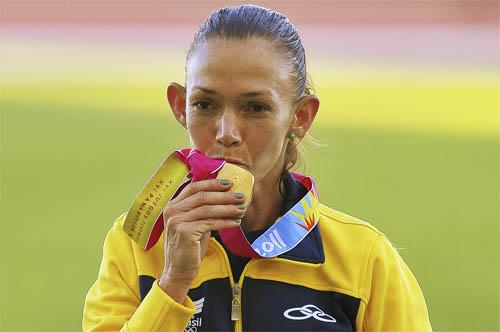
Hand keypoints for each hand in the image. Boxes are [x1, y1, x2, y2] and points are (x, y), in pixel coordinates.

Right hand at [158, 179, 244, 301]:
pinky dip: (226, 221)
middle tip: (241, 196)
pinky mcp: (185, 232)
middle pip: (203, 197)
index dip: (212, 184)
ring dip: (228, 208)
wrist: (178, 270)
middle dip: (224, 195)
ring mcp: (177, 221)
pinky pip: (211, 223)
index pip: (194, 187)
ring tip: (241, 209)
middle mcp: (172, 211)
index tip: (229, 183)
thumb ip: (202, 210)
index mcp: (173, 205)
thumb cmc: (189, 247)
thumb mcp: (193, 224)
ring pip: (208, 209)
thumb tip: (225, 197)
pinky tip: (236, 222)